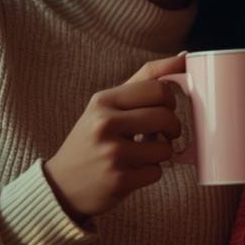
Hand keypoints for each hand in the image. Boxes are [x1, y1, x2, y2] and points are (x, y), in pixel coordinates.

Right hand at [42, 54, 185, 223]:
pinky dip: (150, 173)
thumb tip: (184, 58)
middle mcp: (105, 124)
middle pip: (166, 116)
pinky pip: (157, 172)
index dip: (171, 100)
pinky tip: (133, 171)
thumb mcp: (107, 106)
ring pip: (166, 148)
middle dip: (172, 127)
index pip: (158, 88)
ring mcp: (111, 153)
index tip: (166, 108)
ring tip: (143, 153)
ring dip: (161, 153)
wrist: (61, 186)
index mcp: (103, 101)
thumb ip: (144, 80)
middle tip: (164, 133)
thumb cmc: (92, 140)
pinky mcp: (119, 180)